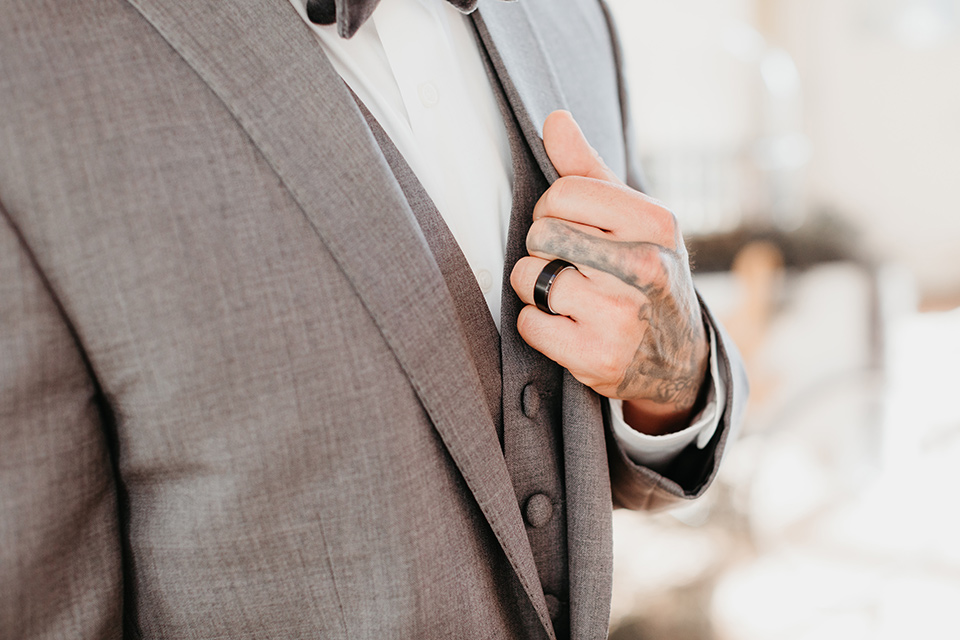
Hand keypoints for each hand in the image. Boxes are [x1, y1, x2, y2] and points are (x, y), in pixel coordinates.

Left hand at [510, 111, 708, 434]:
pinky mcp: (595, 357)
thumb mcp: (632, 218)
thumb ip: (587, 170)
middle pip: (541, 233)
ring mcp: (620, 316)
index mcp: (655, 223)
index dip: (553, 209)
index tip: (572, 227)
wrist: (677, 357)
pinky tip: (567, 324)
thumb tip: (554, 119)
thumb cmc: (644, 272)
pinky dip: (536, 323)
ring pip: (528, 277)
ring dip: (536, 286)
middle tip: (571, 264)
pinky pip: (527, 322)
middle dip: (544, 248)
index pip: (562, 192)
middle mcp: (644, 267)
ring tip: (569, 294)